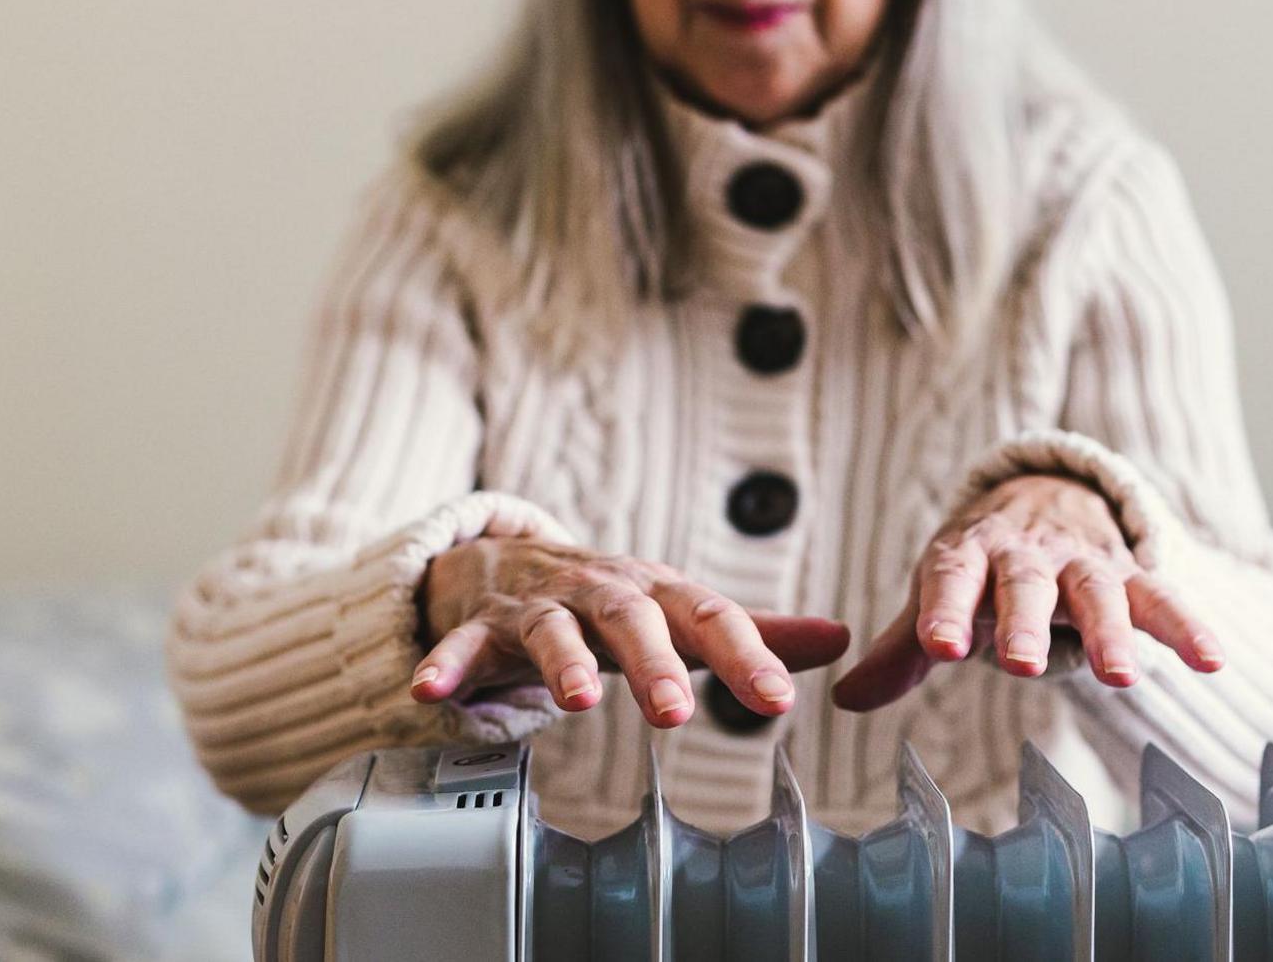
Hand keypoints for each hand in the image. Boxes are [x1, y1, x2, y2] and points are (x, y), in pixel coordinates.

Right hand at [409, 537, 849, 727]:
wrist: (509, 561)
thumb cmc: (610, 600)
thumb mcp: (679, 611)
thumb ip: (751, 633)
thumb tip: (840, 639)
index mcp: (658, 592)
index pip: (709, 617)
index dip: (746, 657)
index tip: (777, 699)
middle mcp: (601, 593)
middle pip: (631, 618)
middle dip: (654, 662)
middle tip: (676, 712)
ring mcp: (539, 606)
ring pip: (552, 629)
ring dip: (563, 663)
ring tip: (576, 702)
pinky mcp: (482, 625)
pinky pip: (462, 645)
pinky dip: (448, 665)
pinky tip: (433, 693)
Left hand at [831, 474, 1222, 711]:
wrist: (1044, 497)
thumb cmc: (981, 565)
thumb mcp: (939, 594)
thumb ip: (899, 650)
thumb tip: (845, 700)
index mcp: (967, 555)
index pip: (951, 578)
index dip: (944, 611)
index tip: (938, 647)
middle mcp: (1025, 554)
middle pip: (1026, 585)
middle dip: (1025, 623)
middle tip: (1021, 665)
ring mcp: (1081, 561)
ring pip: (1098, 591)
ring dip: (1111, 632)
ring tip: (1123, 678)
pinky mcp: (1129, 573)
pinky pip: (1162, 598)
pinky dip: (1188, 626)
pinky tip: (1213, 660)